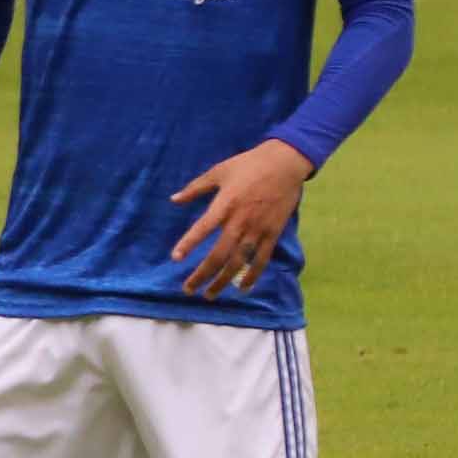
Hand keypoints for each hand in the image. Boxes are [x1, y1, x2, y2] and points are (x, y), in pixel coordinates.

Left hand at [170, 139, 314, 298]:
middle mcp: (240, 221)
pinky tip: (243, 288)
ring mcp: (258, 230)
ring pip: (238, 262)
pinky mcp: (272, 233)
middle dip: (202, 274)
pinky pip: (262, 259)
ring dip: (223, 280)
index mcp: (224, 205)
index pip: (202, 228)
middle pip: (219, 254)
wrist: (284, 163)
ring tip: (210, 294)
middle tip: (188, 289)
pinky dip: (252, 275)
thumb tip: (173, 200)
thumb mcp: (218, 172)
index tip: (175, 258)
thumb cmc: (248, 165)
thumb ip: (195, 188)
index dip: (189, 244)